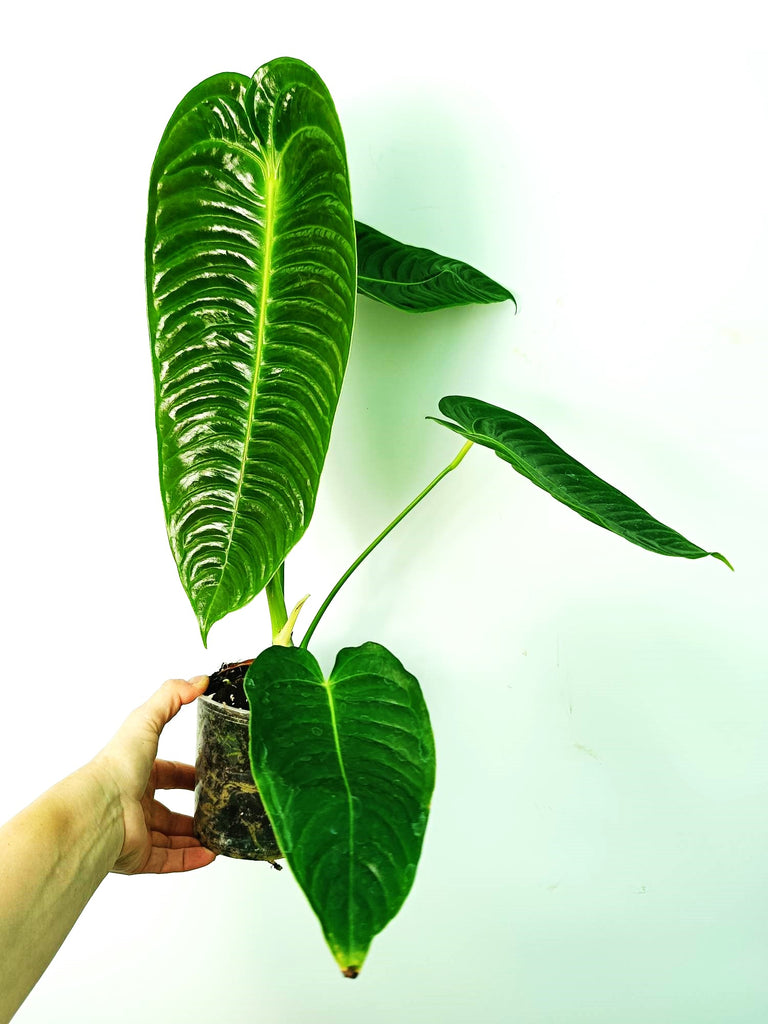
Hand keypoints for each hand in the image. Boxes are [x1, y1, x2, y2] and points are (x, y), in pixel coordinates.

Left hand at [91, 676, 216, 873]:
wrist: (98, 811)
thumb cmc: (117, 765)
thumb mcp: (147, 720)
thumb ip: (172, 696)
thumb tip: (198, 679)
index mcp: (137, 773)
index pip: (168, 774)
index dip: (189, 775)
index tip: (212, 774)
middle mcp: (135, 803)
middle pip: (169, 810)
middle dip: (195, 811)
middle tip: (220, 808)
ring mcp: (137, 832)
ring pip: (171, 838)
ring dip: (197, 838)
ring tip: (222, 835)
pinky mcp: (139, 857)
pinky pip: (168, 861)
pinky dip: (190, 859)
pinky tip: (211, 854)